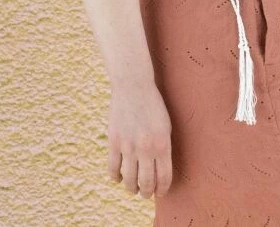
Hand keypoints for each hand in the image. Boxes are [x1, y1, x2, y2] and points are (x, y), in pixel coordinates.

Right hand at [107, 79, 172, 199]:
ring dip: (132, 188)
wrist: (133, 86)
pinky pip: (113, 168)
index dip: (162, 189)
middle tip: (145, 194)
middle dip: (146, 193)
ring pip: (129, 179)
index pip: (163, 178)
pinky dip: (116, 177)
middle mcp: (146, 148)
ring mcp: (128, 145)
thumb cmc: (153, 106)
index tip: (160, 192)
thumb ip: (163, 149)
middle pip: (146, 183)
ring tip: (133, 188)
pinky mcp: (114, 141)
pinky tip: (119, 177)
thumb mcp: (166, 126)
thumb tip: (160, 173)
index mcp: (162, 144)